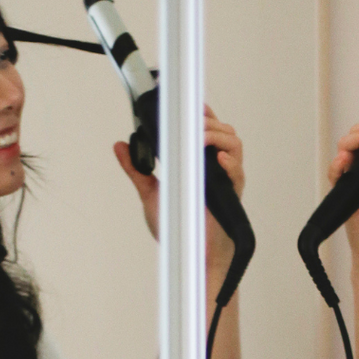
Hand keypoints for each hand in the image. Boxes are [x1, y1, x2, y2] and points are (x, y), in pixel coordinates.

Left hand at [113, 105, 244, 270]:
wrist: (189, 255)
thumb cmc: (178, 228)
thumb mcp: (150, 193)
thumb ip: (136, 169)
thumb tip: (120, 146)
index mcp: (201, 163)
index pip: (207, 128)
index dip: (202, 113)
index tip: (189, 103)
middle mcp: (216, 167)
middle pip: (223, 130)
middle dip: (208, 121)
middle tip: (191, 123)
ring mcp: (226, 178)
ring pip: (234, 143)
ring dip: (218, 135)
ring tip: (201, 137)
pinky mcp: (232, 193)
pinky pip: (237, 171)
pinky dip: (229, 161)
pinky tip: (217, 157)